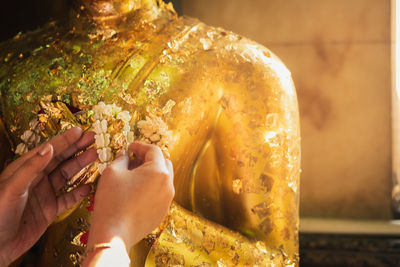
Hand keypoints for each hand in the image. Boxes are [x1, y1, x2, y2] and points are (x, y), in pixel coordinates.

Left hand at [0, 127, 96, 265]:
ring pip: (66, 176)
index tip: (79, 131)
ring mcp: (44, 194)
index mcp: (25, 170)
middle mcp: (36, 179)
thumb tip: (48, 148)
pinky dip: (79, 192)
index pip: (48, 151)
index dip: (64, 140)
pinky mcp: (50, 210)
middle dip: (77, 148)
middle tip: (93, 139)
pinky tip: (89, 186)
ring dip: (81, 166)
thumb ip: (31, 168)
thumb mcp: (12, 188)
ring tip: (95, 156)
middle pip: (61, 160)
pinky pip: (68, 198)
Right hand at [84, 142, 173, 265]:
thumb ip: (122, 158)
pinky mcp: (162, 212)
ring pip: (163, 179)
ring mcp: (167, 200)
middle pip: (163, 163)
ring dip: (151, 173)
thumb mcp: (112, 172)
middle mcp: (168, 184)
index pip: (154, 150)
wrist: (114, 234)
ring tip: (132, 176)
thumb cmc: (112, 201)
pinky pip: (160, 194)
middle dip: (149, 158)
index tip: (130, 147)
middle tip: (133, 159)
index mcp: (159, 171)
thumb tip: (126, 155)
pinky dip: (151, 188)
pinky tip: (135, 192)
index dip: (140, 146)